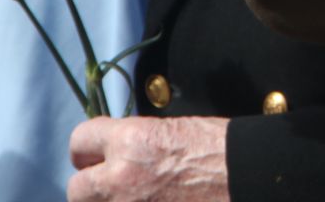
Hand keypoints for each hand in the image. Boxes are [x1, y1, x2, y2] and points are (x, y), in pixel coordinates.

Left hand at [66, 116, 228, 201]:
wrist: (248, 176)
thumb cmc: (220, 148)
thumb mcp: (172, 129)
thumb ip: (136, 142)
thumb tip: (119, 153)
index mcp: (130, 141)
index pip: (80, 140)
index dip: (88, 148)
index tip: (95, 155)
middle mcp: (120, 177)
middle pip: (76, 188)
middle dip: (91, 186)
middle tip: (111, 185)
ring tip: (130, 198)